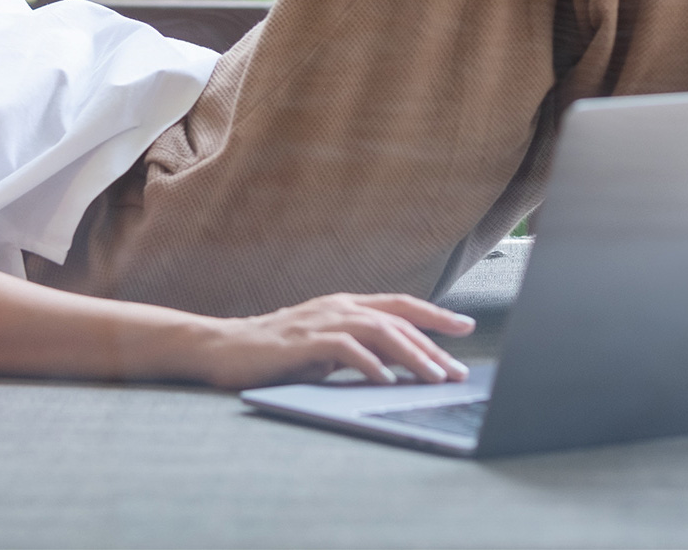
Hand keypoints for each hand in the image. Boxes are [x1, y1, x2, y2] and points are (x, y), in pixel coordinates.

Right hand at [183, 293, 475, 389]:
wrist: (222, 347)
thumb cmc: (273, 352)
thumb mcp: (323, 348)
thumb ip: (356, 349)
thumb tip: (398, 365)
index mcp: (343, 305)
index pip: (399, 305)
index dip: (434, 315)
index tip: (466, 326)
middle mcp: (337, 307)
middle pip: (397, 321)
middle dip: (433, 346)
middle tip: (457, 373)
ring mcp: (320, 321)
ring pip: (380, 331)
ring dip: (412, 356)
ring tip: (434, 378)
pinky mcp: (304, 341)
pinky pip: (346, 349)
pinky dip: (371, 365)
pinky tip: (387, 381)